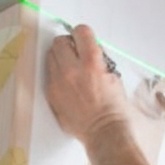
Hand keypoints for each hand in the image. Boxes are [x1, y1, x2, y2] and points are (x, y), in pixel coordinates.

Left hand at [45, 24, 128, 144]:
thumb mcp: (115, 78)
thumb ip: (100, 61)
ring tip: (72, 68)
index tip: (85, 39)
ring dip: (61, 57)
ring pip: (51, 56)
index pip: (81, 32)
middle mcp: (71, 71)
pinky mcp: (51, 94)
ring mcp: (58, 83)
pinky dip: (57, 73)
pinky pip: (49, 74)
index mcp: (91, 64)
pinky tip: (69, 83)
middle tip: (76, 52)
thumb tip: (89, 51)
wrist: (103, 132)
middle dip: (69, 44)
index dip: (84, 34)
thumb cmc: (114, 109)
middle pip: (60, 41)